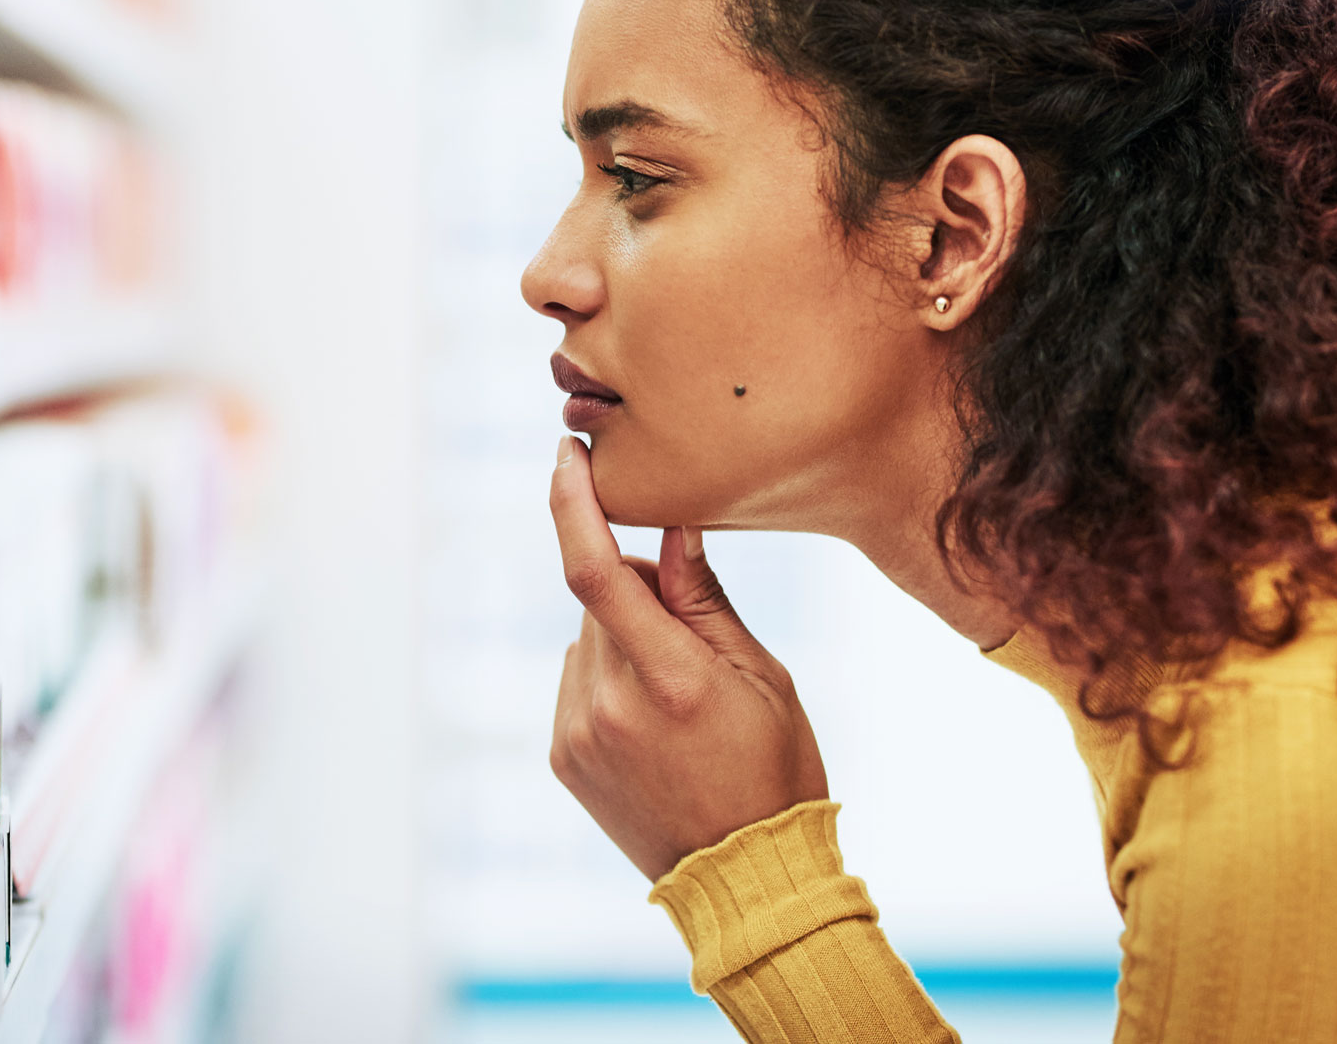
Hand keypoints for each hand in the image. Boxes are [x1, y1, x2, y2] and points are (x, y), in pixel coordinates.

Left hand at [549, 436, 829, 881]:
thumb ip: (705, 599)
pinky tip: (655, 724)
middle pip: (605, 599)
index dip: (572, 504)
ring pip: (590, 639)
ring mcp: (577, 732)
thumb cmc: (774, 771)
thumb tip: (670, 526)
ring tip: (681, 701)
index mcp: (668, 679)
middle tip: (699, 638)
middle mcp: (607, 704)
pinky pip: (579, 679)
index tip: (566, 454)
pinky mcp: (562, 754)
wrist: (745, 881)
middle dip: (643, 589)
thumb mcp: (764, 677)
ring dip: (625, 639)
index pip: (597, 571)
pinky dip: (610, 677)